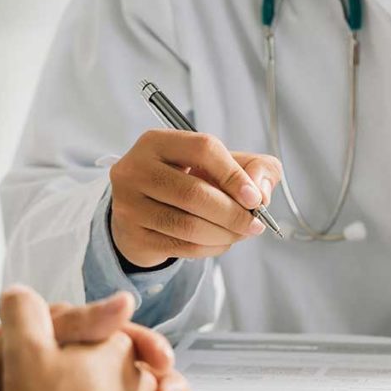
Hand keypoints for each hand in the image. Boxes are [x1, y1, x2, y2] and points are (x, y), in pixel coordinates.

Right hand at [110, 129, 281, 266]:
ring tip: (241, 233)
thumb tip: (261, 193)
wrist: (140, 211)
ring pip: (188, 225)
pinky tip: (221, 241)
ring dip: (225, 234)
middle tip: (254, 223)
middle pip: (194, 193)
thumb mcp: (218, 164)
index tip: (254, 197)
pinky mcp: (133, 236)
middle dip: (233, 213)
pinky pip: (182, 247)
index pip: (203, 149)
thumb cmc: (185, 180)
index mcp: (157, 142)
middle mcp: (136, 170)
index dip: (234, 174)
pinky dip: (211, 248)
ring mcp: (129, 205)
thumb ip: (253, 168)